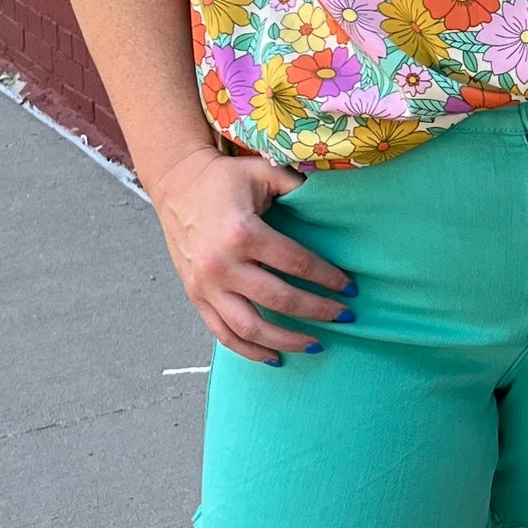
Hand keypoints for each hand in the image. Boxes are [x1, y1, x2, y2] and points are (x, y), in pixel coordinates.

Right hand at [145, 144, 356, 362]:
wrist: (177, 184)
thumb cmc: (224, 177)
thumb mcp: (262, 170)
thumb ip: (297, 185)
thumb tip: (334, 201)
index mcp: (242, 233)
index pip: (295, 263)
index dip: (327, 278)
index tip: (350, 288)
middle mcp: (221, 265)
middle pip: (279, 299)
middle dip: (317, 311)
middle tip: (344, 317)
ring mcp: (205, 286)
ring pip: (250, 328)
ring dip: (286, 340)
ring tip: (315, 345)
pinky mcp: (195, 297)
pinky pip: (223, 334)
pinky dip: (249, 350)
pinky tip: (274, 357)